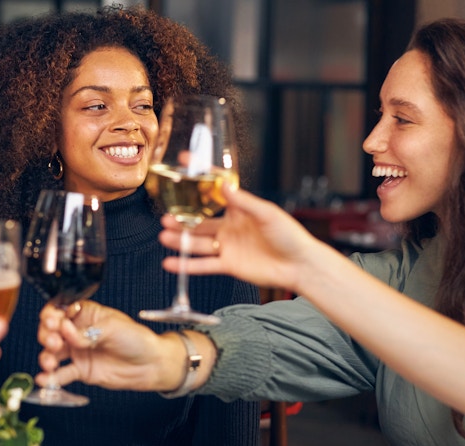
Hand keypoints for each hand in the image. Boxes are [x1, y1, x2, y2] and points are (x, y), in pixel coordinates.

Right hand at [36, 301, 186, 392]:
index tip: (52, 321)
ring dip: (46, 356)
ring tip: (50, 362)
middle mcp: (77, 332)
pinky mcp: (80, 370)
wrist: (151, 365)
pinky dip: (51, 377)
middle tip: (54, 341)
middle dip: (47, 336)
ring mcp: (77, 351)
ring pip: (52, 353)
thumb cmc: (136, 339)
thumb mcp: (112, 328)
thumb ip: (86, 331)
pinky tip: (45, 379)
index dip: (51, 315)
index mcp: (85, 314)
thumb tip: (65, 329)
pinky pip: (61, 374)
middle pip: (51, 331)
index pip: (60, 310)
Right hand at [157, 184, 319, 292]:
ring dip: (180, 240)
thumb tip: (223, 184)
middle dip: (182, 219)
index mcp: (240, 208)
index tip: (185, 161)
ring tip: (165, 236)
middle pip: (200, 221)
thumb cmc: (289, 235)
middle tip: (166, 216)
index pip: (215, 189)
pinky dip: (187, 265)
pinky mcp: (228, 264)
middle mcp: (230, 226)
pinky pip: (204, 265)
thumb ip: (243, 201)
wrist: (299, 265)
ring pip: (198, 242)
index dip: (200, 176)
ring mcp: (228, 245)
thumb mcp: (267, 213)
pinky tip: (171, 262)